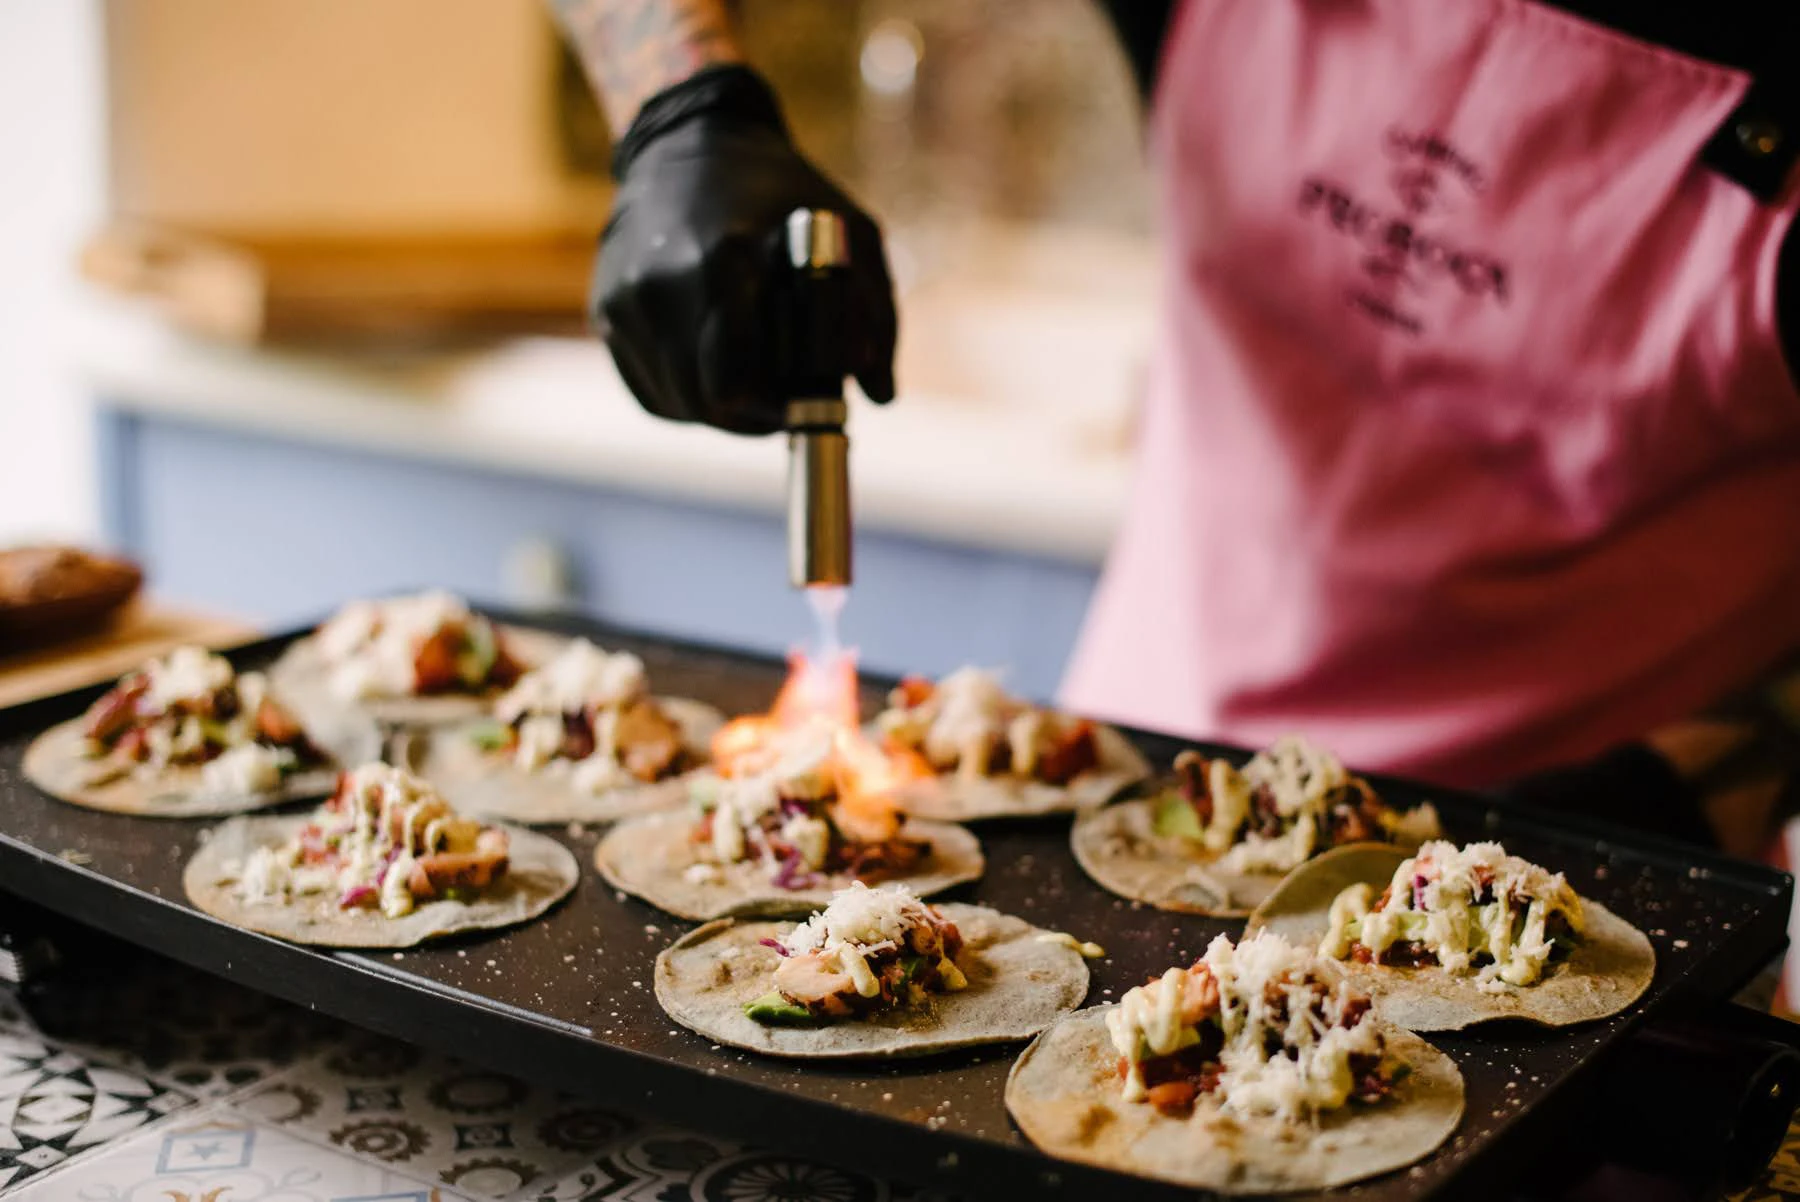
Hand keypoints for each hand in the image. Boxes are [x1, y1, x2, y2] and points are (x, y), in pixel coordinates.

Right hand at [593, 66, 896, 434]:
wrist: (687, 143)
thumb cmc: (781, 194)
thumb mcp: (851, 235)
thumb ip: (874, 318)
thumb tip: (879, 396)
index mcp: (724, 260)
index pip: (735, 384)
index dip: (775, 406)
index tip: (801, 398)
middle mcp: (660, 283)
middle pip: (707, 405)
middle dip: (752, 413)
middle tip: (783, 397)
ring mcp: (624, 300)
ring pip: (679, 404)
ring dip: (721, 407)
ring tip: (755, 372)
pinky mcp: (606, 312)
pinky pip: (652, 390)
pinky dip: (688, 393)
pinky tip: (716, 362)